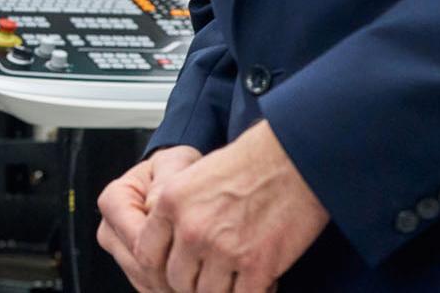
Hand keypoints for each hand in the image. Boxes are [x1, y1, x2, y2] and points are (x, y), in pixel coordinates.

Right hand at [96, 146, 202, 292]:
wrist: (176, 180)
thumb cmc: (176, 170)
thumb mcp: (175, 164)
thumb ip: (167, 182)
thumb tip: (155, 208)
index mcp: (114, 201)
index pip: (138, 241)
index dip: (169, 253)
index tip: (199, 254)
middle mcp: (110, 228)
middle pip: (139, 266)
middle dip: (173, 273)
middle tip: (207, 271)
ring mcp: (119, 250)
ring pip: (144, 281)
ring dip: (173, 283)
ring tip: (202, 273)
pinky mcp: (130, 266)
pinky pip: (148, 287)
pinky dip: (170, 286)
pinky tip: (191, 277)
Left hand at [140, 122, 326, 292]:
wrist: (294, 159)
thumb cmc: (250, 162)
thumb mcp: (194, 175)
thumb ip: (174, 208)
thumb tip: (166, 237)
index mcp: (171, 203)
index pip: (146, 254)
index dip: (160, 267)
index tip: (176, 269)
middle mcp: (192, 229)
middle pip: (177, 280)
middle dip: (193, 282)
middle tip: (210, 276)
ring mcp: (223, 250)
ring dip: (221, 290)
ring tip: (235, 278)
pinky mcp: (257, 266)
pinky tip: (261, 280)